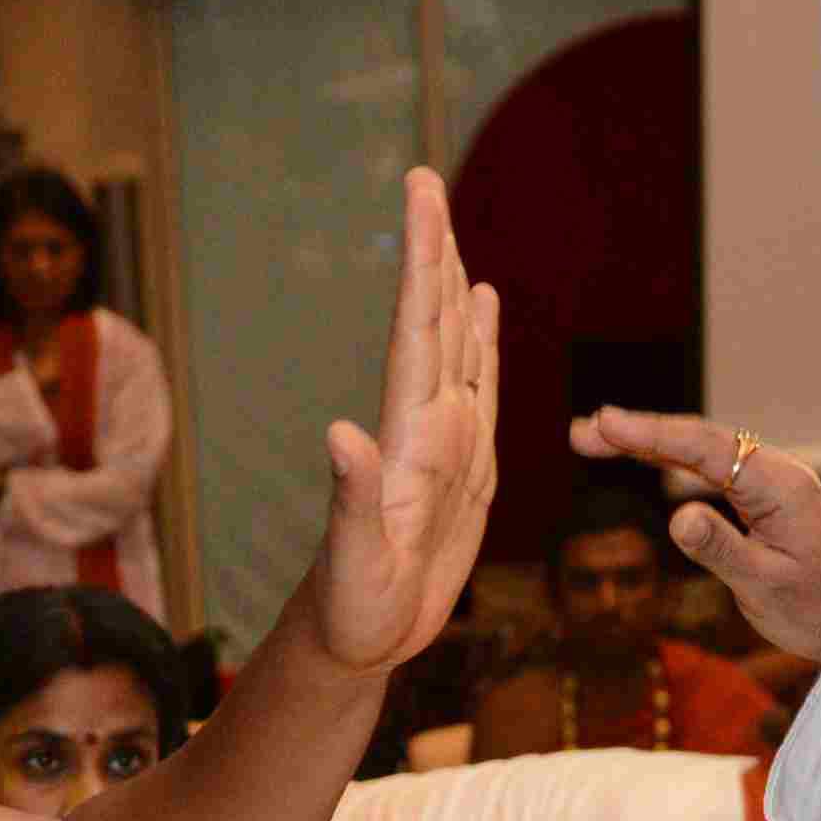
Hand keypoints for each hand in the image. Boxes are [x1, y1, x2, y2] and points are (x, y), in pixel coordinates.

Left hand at [304, 169, 503, 670]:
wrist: (356, 642)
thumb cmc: (350, 611)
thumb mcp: (353, 564)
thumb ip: (350, 499)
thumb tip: (339, 434)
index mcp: (405, 440)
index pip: (414, 332)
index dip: (421, 261)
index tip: (421, 196)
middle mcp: (423, 428)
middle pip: (431, 322)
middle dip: (431, 251)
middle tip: (423, 179)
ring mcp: (443, 443)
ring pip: (455, 346)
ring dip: (453, 285)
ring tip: (453, 229)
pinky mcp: (463, 468)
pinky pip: (479, 388)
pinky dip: (481, 342)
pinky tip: (480, 307)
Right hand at [574, 404, 820, 677]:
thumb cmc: (815, 612)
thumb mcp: (764, 587)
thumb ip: (721, 550)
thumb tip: (677, 516)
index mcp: (781, 487)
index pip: (708, 449)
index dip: (654, 434)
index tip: (608, 423)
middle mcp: (775, 474)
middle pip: (698, 441)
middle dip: (639, 433)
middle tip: (582, 431)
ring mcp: (768, 484)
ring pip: (700, 453)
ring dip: (648, 444)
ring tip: (592, 439)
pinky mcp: (760, 499)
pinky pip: (710, 471)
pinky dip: (670, 462)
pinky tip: (640, 456)